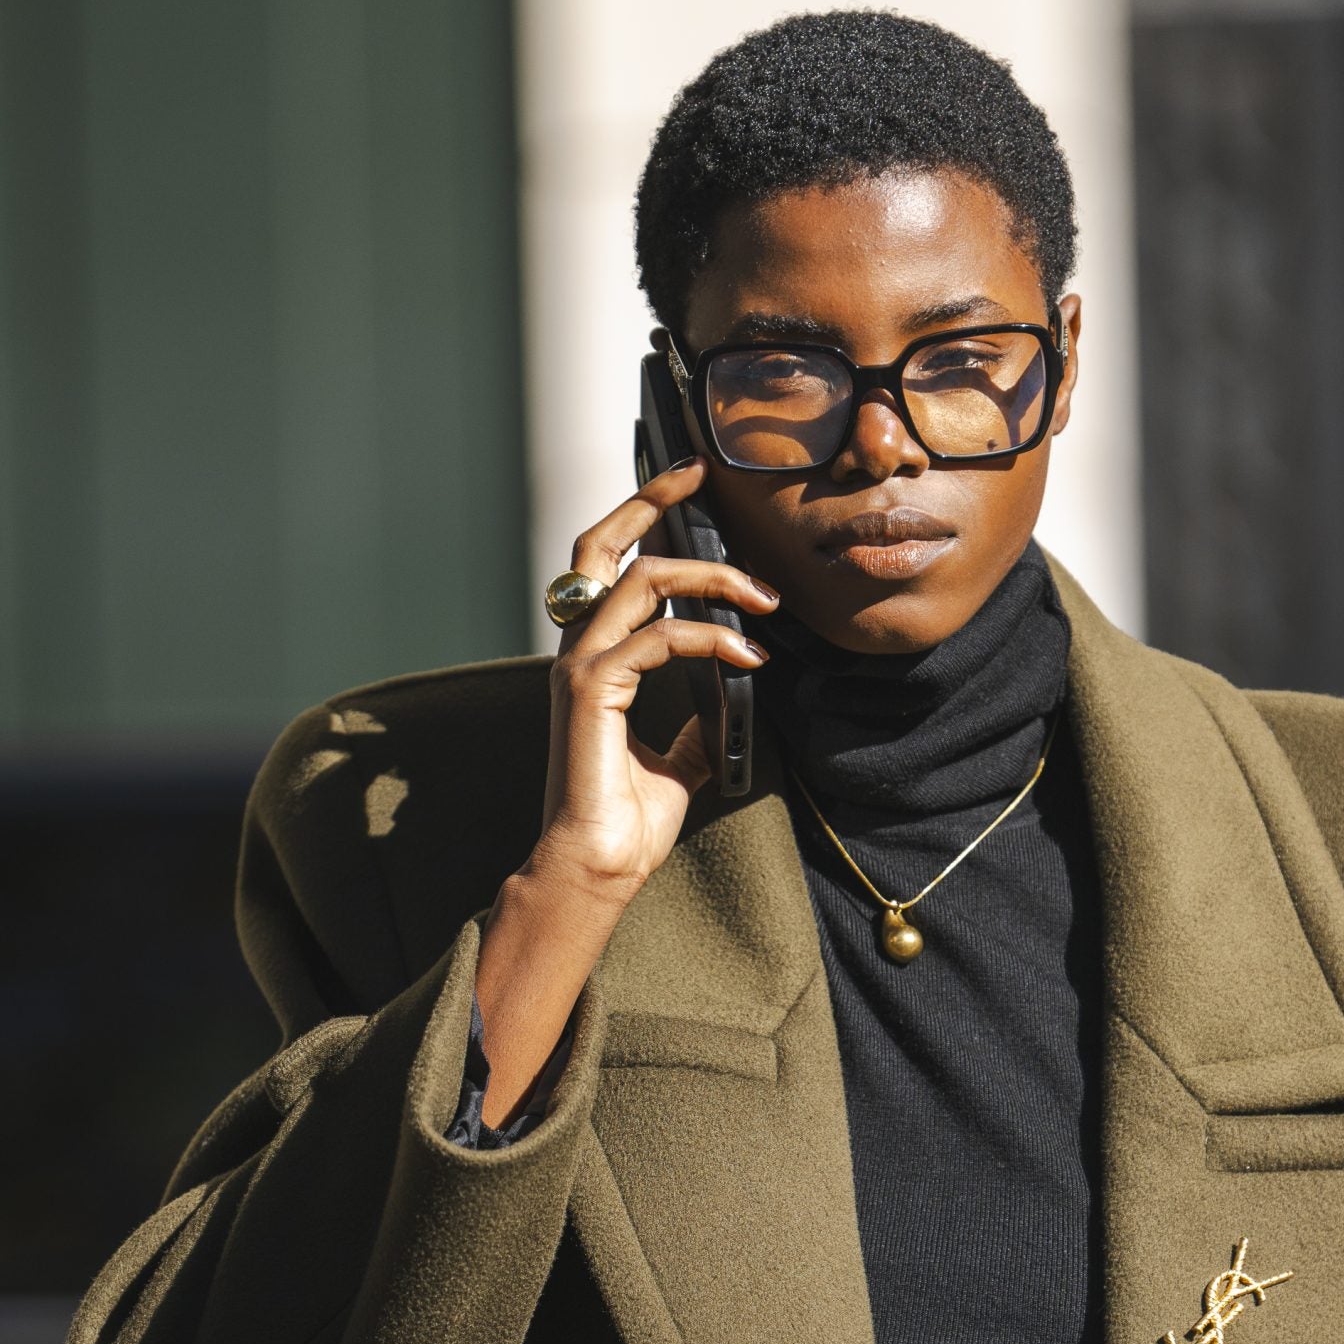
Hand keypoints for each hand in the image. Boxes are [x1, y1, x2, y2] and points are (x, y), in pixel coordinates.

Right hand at [534, 459, 774, 888]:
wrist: (600, 867)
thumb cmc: (630, 818)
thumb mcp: (682, 754)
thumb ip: (701, 713)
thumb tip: (739, 688)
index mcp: (594, 655)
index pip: (610, 563)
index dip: (646, 516)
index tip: (692, 486)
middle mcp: (577, 650)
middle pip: (602, 543)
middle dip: (653, 500)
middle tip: (702, 476)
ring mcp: (578, 666)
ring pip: (642, 582)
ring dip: (713, 580)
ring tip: (765, 601)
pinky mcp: (589, 691)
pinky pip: (658, 639)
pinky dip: (711, 639)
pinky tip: (748, 655)